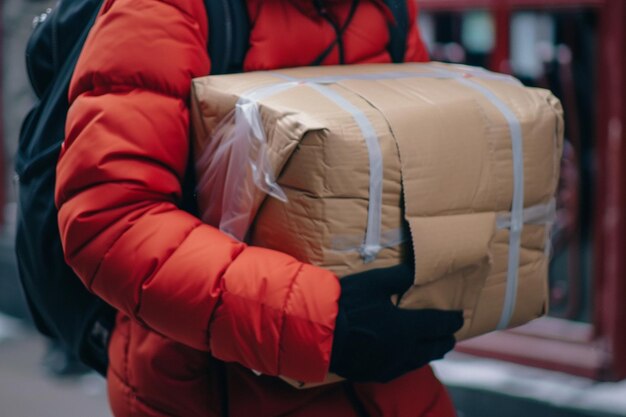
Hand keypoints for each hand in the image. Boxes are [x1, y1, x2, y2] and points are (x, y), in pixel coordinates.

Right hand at [329, 264, 462, 382]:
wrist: (319, 333)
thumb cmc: (347, 304)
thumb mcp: (374, 282)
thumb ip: (400, 276)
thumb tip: (417, 269)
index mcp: (408, 327)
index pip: (439, 325)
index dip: (452, 320)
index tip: (460, 316)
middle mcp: (404, 350)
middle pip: (435, 348)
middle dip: (445, 339)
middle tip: (450, 334)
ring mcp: (390, 365)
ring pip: (420, 361)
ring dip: (430, 352)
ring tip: (433, 346)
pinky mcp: (376, 373)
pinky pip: (402, 369)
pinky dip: (411, 361)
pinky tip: (406, 358)